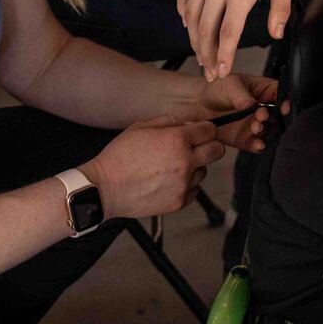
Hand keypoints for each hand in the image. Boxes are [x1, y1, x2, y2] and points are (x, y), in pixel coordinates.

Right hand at [82, 118, 225, 220]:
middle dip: (209, 146)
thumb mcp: (141, 126)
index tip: (200, 131)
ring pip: (204, 171)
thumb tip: (188, 124)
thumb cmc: (119, 156)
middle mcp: (185, 162)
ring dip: (194, 167)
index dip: (205, 129)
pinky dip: (186, 185)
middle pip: (217, 151)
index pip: (210, 130)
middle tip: (195, 147)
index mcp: (177, 140)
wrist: (105, 188)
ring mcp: (183, 184)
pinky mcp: (179, 202)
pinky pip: (194, 190)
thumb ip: (170, 121)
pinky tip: (168, 181)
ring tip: (171, 166)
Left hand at [167, 72, 282, 154]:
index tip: (282, 107)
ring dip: (265, 130)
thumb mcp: (230, 84)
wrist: (198, 104)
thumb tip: (251, 104)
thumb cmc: (217, 88)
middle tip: (261, 116)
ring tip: (255, 126)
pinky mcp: (246, 138)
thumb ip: (241, 95)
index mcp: (264, 90)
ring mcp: (255, 124)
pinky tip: (257, 144)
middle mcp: (264, 109)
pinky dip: (258, 145)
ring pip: (268, 131)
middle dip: (273, 117)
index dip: (285, 101)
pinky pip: (256, 144)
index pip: (281, 94)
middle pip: (278, 115)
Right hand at [178, 0, 292, 81]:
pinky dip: (184, 14)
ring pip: (192, 16)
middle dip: (206, 54)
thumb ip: (280, 8)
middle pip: (205, 28)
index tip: (222, 71)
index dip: (224, 55)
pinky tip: (190, 26)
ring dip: (194, 39)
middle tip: (210, 71)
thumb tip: (276, 34)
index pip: (228, 31)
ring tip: (201, 55)